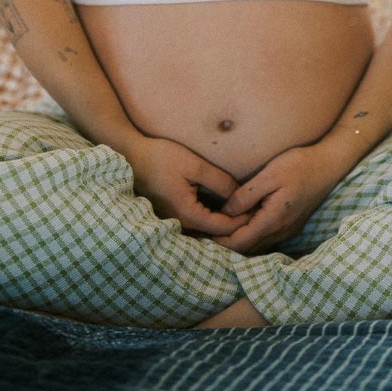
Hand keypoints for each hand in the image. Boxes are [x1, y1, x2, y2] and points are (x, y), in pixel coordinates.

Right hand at [125, 135, 252, 237]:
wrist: (132, 155)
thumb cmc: (161, 157)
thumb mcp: (194, 165)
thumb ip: (219, 181)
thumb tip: (239, 196)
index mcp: (188, 214)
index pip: (223, 228)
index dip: (243, 221)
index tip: (259, 212)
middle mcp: (180, 224)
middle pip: (215, 235)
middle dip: (236, 228)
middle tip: (256, 216)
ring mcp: (173, 222)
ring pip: (205, 232)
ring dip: (224, 226)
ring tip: (244, 214)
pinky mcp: (171, 215)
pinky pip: (196, 225)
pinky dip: (211, 222)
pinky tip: (222, 209)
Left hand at [214, 145, 342, 254]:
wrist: (328, 164)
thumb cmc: (299, 165)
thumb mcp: (269, 175)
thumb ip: (245, 195)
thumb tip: (225, 212)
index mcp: (273, 220)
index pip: (240, 242)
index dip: (220, 241)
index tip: (202, 235)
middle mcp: (280, 231)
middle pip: (247, 247)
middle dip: (226, 243)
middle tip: (204, 234)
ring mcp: (287, 229)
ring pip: (257, 244)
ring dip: (238, 239)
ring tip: (217, 229)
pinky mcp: (291, 223)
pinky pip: (266, 236)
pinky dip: (250, 234)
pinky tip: (241, 222)